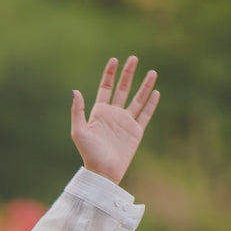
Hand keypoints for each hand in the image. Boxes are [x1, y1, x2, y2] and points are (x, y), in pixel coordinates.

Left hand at [70, 56, 159, 185]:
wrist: (103, 172)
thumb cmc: (89, 154)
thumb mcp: (78, 131)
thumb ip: (77, 111)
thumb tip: (75, 91)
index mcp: (99, 113)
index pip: (105, 88)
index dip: (110, 74)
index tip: (114, 60)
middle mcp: (114, 115)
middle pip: (122, 89)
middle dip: (128, 74)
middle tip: (133, 58)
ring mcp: (126, 123)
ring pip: (137, 99)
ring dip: (144, 86)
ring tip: (152, 72)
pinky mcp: (136, 132)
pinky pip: (145, 115)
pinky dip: (151, 104)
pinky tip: (156, 92)